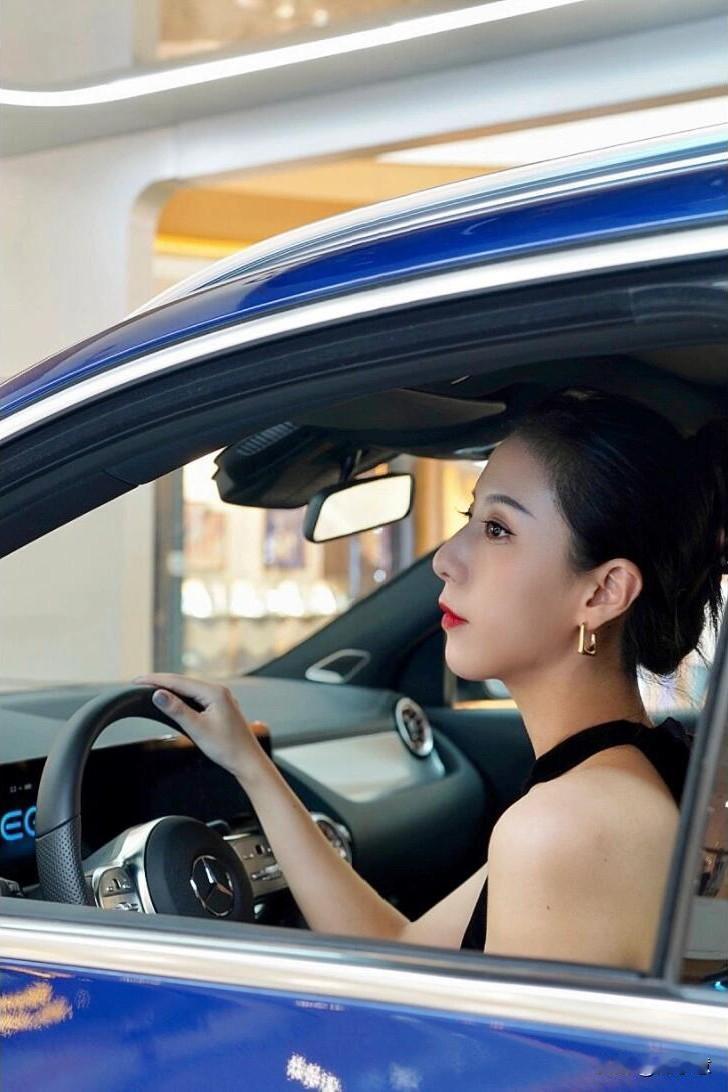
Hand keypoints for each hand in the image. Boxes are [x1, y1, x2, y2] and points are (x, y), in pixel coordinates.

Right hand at [133, 673, 267, 781]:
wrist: (248, 761)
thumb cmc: (227, 747)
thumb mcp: (197, 728)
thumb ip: (176, 710)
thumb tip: (158, 694)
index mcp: (214, 692)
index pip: (178, 681)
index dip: (155, 680)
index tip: (137, 680)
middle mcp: (219, 691)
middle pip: (183, 681)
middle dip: (161, 681)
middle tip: (138, 682)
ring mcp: (221, 698)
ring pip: (190, 688)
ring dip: (171, 687)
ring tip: (151, 687)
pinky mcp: (220, 706)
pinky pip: (197, 695)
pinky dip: (182, 695)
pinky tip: (174, 698)